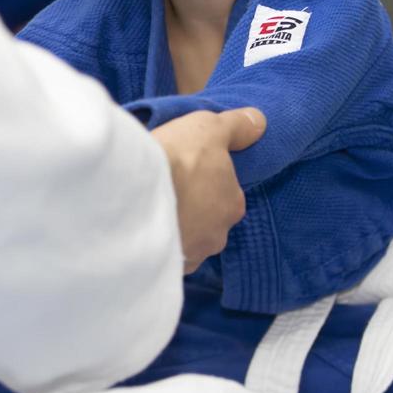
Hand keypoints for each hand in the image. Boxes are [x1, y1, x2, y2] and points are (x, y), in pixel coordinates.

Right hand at [150, 107, 266, 271]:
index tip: (185, 171)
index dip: (206, 181)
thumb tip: (259, 122)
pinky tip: (139, 233)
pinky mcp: (164, 271)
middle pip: (207, 221)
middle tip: (165, 191)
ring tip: (147, 212)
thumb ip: (236, 126)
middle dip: (191, 210)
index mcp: (233, 204)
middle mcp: (217, 236)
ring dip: (173, 230)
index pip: (226, 193)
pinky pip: (163, 259)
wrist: (132, 196)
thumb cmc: (176, 159)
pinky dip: (155, 249)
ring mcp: (191, 256)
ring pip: (185, 241)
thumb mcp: (208, 128)